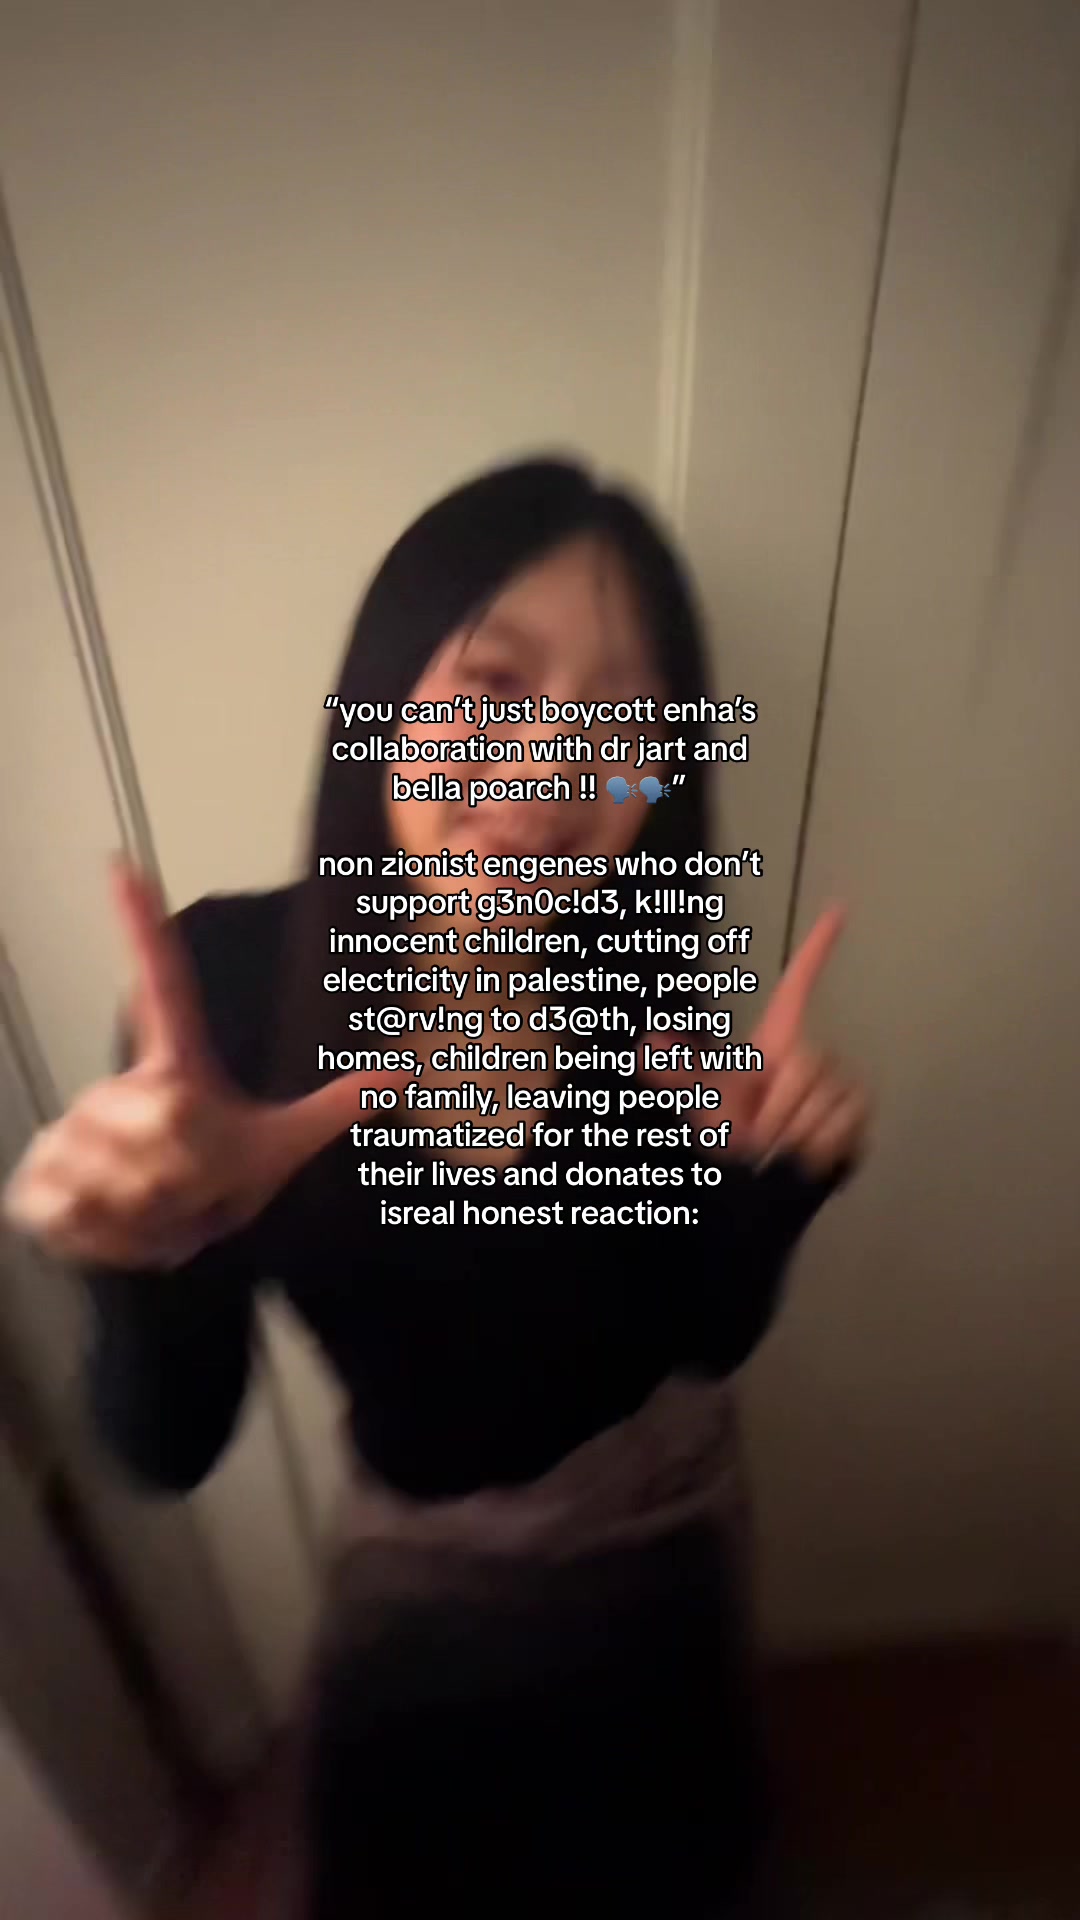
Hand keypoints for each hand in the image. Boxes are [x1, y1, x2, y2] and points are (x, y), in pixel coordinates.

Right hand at [1, 856, 395, 1268]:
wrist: (152, 1240)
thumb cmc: (213, 1182)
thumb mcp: (277, 1148)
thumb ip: (333, 1110)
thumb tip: (400, 1076)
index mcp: (173, 1065)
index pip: (162, 984)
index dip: (142, 924)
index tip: (125, 863)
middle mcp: (117, 1086)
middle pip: (166, 1116)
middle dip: (192, 1173)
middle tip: (194, 1186)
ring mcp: (72, 1128)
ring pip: (127, 1171)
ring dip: (157, 1212)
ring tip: (162, 1207)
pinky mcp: (40, 1177)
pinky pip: (87, 1209)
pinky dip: (120, 1239)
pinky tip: (122, 1229)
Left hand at [641, 905, 868, 1180]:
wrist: (752, 1183)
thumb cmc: (725, 1133)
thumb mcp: (695, 1099)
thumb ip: (674, 1071)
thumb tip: (650, 1042)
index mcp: (778, 1039)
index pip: (798, 985)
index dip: (817, 948)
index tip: (837, 909)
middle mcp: (814, 1055)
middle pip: (809, 1062)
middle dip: (777, 1106)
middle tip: (758, 1129)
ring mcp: (840, 1082)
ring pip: (824, 1098)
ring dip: (791, 1131)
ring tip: (777, 1142)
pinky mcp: (859, 1112)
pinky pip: (843, 1122)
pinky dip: (815, 1145)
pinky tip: (802, 1153)